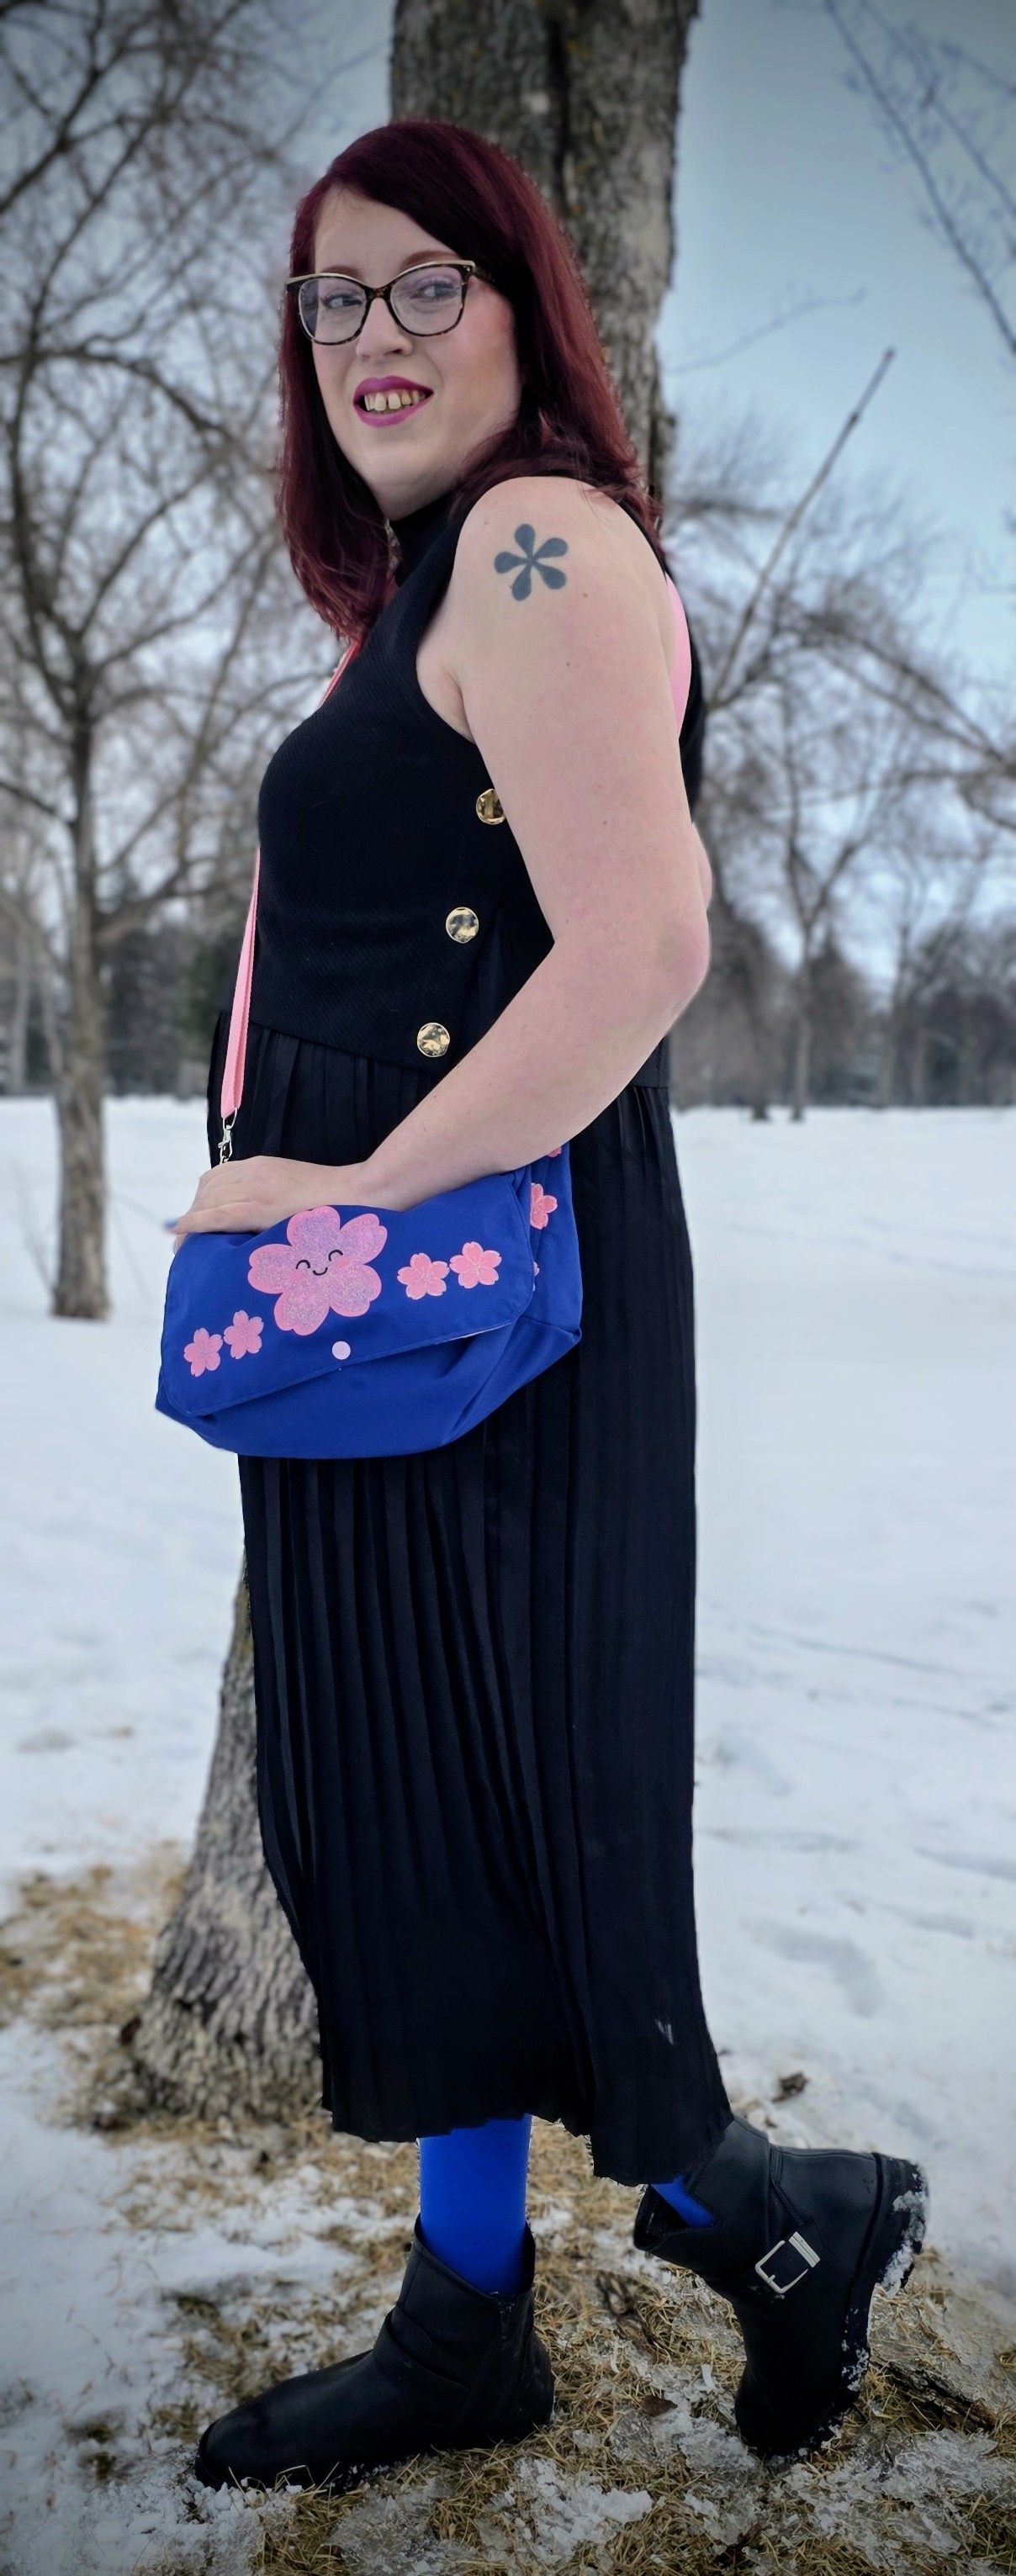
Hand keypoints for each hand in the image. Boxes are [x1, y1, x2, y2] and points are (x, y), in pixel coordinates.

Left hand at [171, 1154, 374, 1246]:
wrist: (363, 1194)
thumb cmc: (337, 1201)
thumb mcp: (297, 1189)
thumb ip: (275, 1196)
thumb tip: (260, 1217)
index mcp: (262, 1166)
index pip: (216, 1179)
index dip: (200, 1202)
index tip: (193, 1224)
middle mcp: (253, 1173)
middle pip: (207, 1191)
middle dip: (192, 1216)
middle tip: (184, 1245)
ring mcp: (256, 1189)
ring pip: (208, 1204)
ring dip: (191, 1226)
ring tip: (184, 1251)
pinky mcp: (261, 1208)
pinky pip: (217, 1215)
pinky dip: (195, 1224)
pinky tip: (181, 1235)